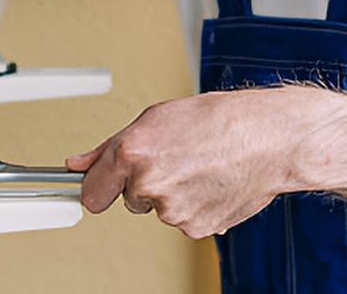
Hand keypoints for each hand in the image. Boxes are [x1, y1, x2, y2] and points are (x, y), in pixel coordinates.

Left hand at [66, 90, 298, 238]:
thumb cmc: (218, 120)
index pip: (91, 192)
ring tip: (199, 166)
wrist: (268, 138)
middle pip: (129, 199)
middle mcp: (148, 183)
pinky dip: (194, 206)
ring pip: (158, 209)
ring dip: (172, 193)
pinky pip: (183, 221)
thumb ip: (109, 146)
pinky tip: (210, 182)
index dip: (97, 187)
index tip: (101, 186)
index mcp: (132, 152)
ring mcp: (172, 210)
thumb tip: (78, 163)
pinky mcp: (195, 229)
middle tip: (174, 158)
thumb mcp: (156, 118)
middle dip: (144, 183)